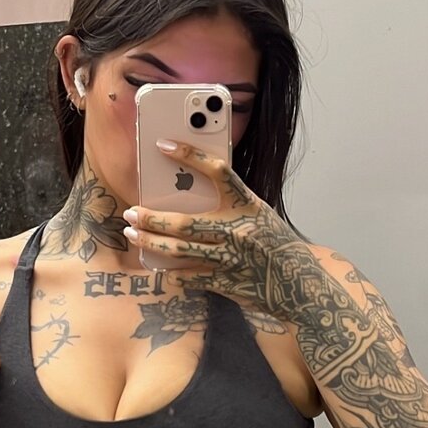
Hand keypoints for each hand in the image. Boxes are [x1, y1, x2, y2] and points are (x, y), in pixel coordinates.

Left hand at [122, 139, 325, 323]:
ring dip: (150, 242)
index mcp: (248, 205)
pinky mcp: (224, 283)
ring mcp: (229, 259)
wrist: (297, 283)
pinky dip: (170, 270)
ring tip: (132, 234)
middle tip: (131, 212)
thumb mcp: (257, 213)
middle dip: (150, 218)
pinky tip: (155, 263)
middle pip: (183, 222)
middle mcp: (237, 230)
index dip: (190, 155)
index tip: (164, 145)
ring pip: (178, 251)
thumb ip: (228, 204)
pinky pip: (188, 276)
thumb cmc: (273, 242)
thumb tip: (185, 195)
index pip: (218, 171)